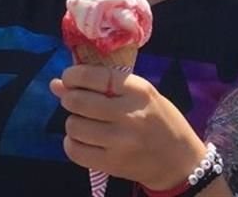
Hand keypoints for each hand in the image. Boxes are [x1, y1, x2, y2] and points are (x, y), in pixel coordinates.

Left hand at [49, 64, 205, 189]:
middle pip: (79, 101)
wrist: (179, 161)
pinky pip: (75, 150)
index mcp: (140, 91)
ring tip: (85, 122)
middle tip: (75, 100)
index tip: (69, 77)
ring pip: (74, 125)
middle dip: (70, 98)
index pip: (98, 76)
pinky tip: (83, 139)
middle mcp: (129, 114)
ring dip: (73, 121)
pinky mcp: (111, 163)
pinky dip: (72, 143)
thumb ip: (106, 87)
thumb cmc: (161, 121)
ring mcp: (119, 141)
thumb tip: (58, 84)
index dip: (75, 75)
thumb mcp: (142, 96)